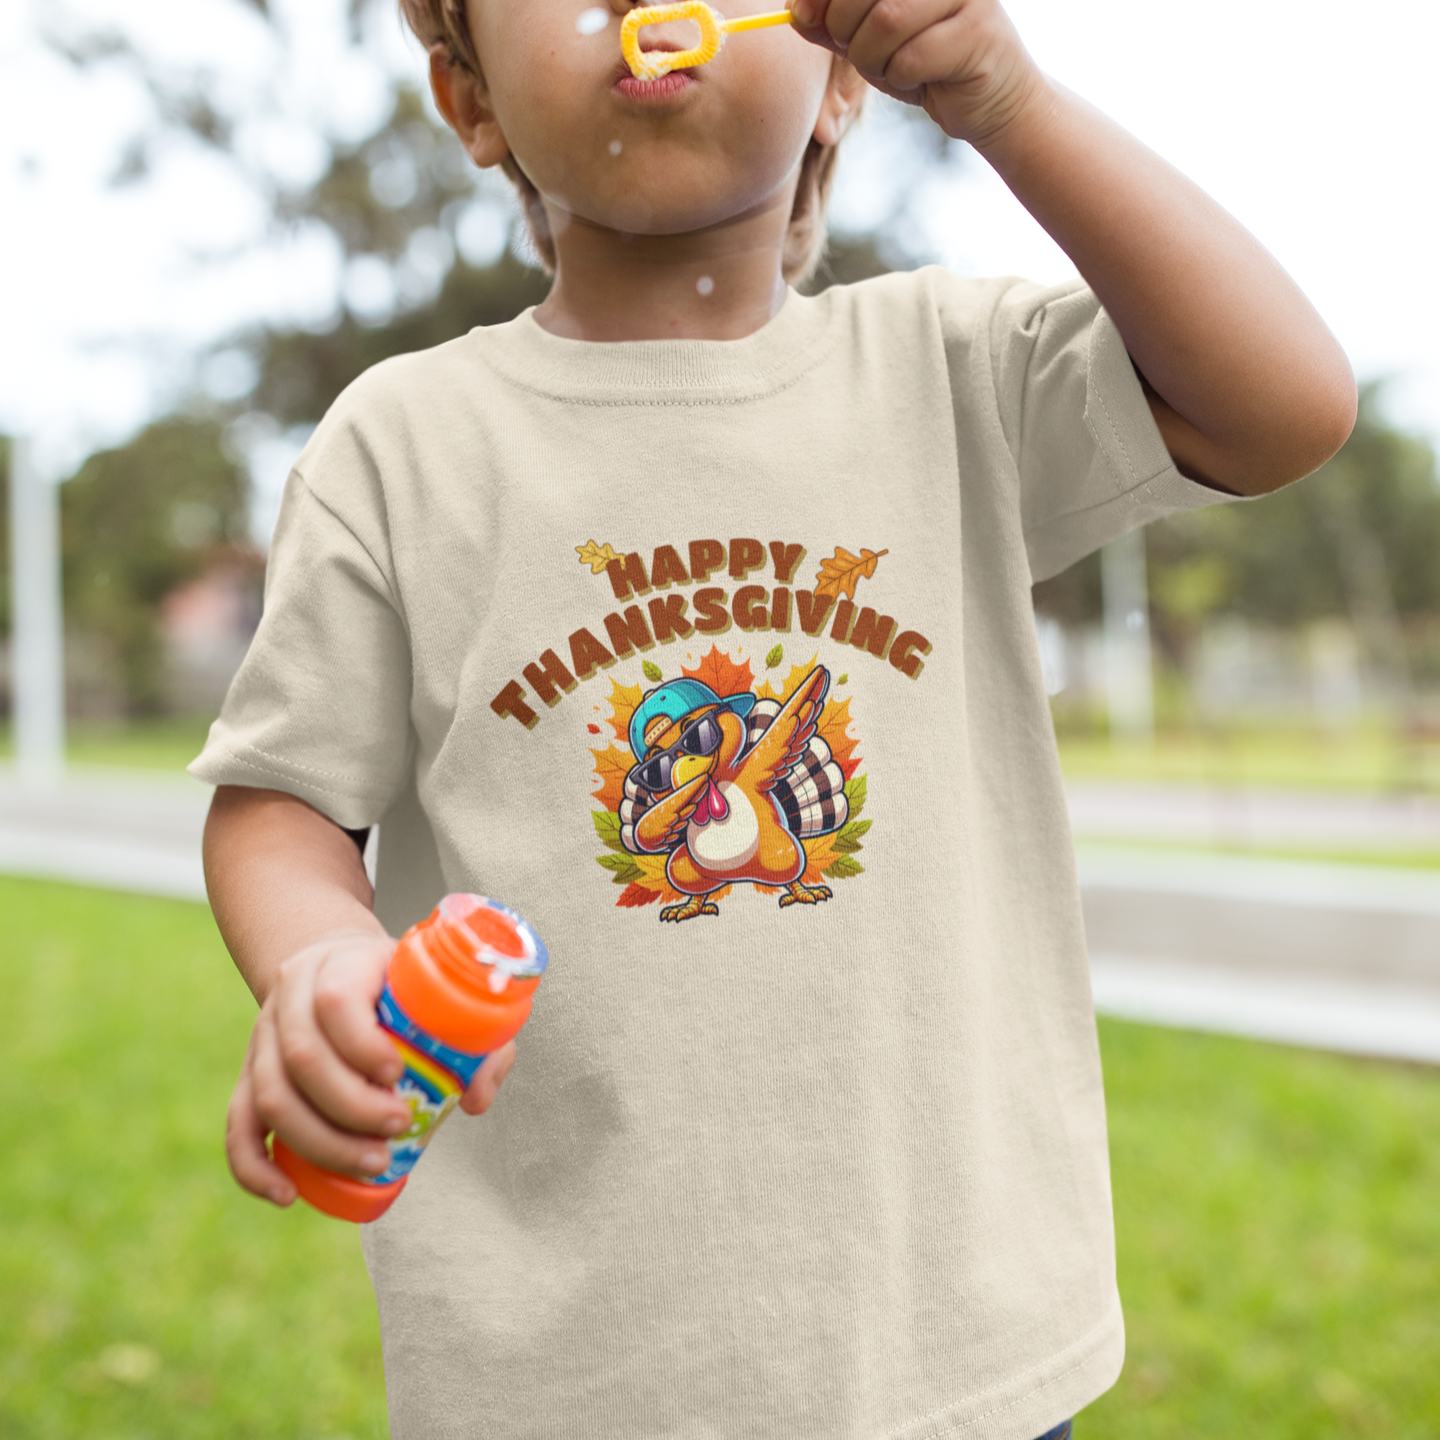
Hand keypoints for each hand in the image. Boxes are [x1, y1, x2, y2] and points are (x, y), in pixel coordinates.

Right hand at [225, 929, 518, 1204]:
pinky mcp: (249, 1075)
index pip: (336, 1001)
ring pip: (270, 1094)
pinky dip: (255, 1166)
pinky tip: (287, 1194)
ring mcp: (263, 1037)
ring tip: (372, 1163)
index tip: (399, 1074)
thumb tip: (472, 1100)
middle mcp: (291, 997)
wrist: (339, 967)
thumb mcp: (442, 993)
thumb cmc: (402, 988)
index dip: (363, 1044)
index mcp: (340, 964)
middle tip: (398, 1127)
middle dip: (351, 1105)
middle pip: (301, 1056)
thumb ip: (477, 1040)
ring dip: (320, 1140)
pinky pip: (238, 1124)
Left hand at [789, 0, 1047, 146]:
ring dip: (874, 59)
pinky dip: (901, 78)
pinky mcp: (979, 33)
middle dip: (846, 30)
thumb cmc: (925, 62)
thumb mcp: (868, 40)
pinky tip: (920, 80)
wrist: (989, 99)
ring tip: (891, 69)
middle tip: (860, 52)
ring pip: (886, 20)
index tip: (804, 16)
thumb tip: (794, 12)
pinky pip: (911, 58)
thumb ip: (831, 23)